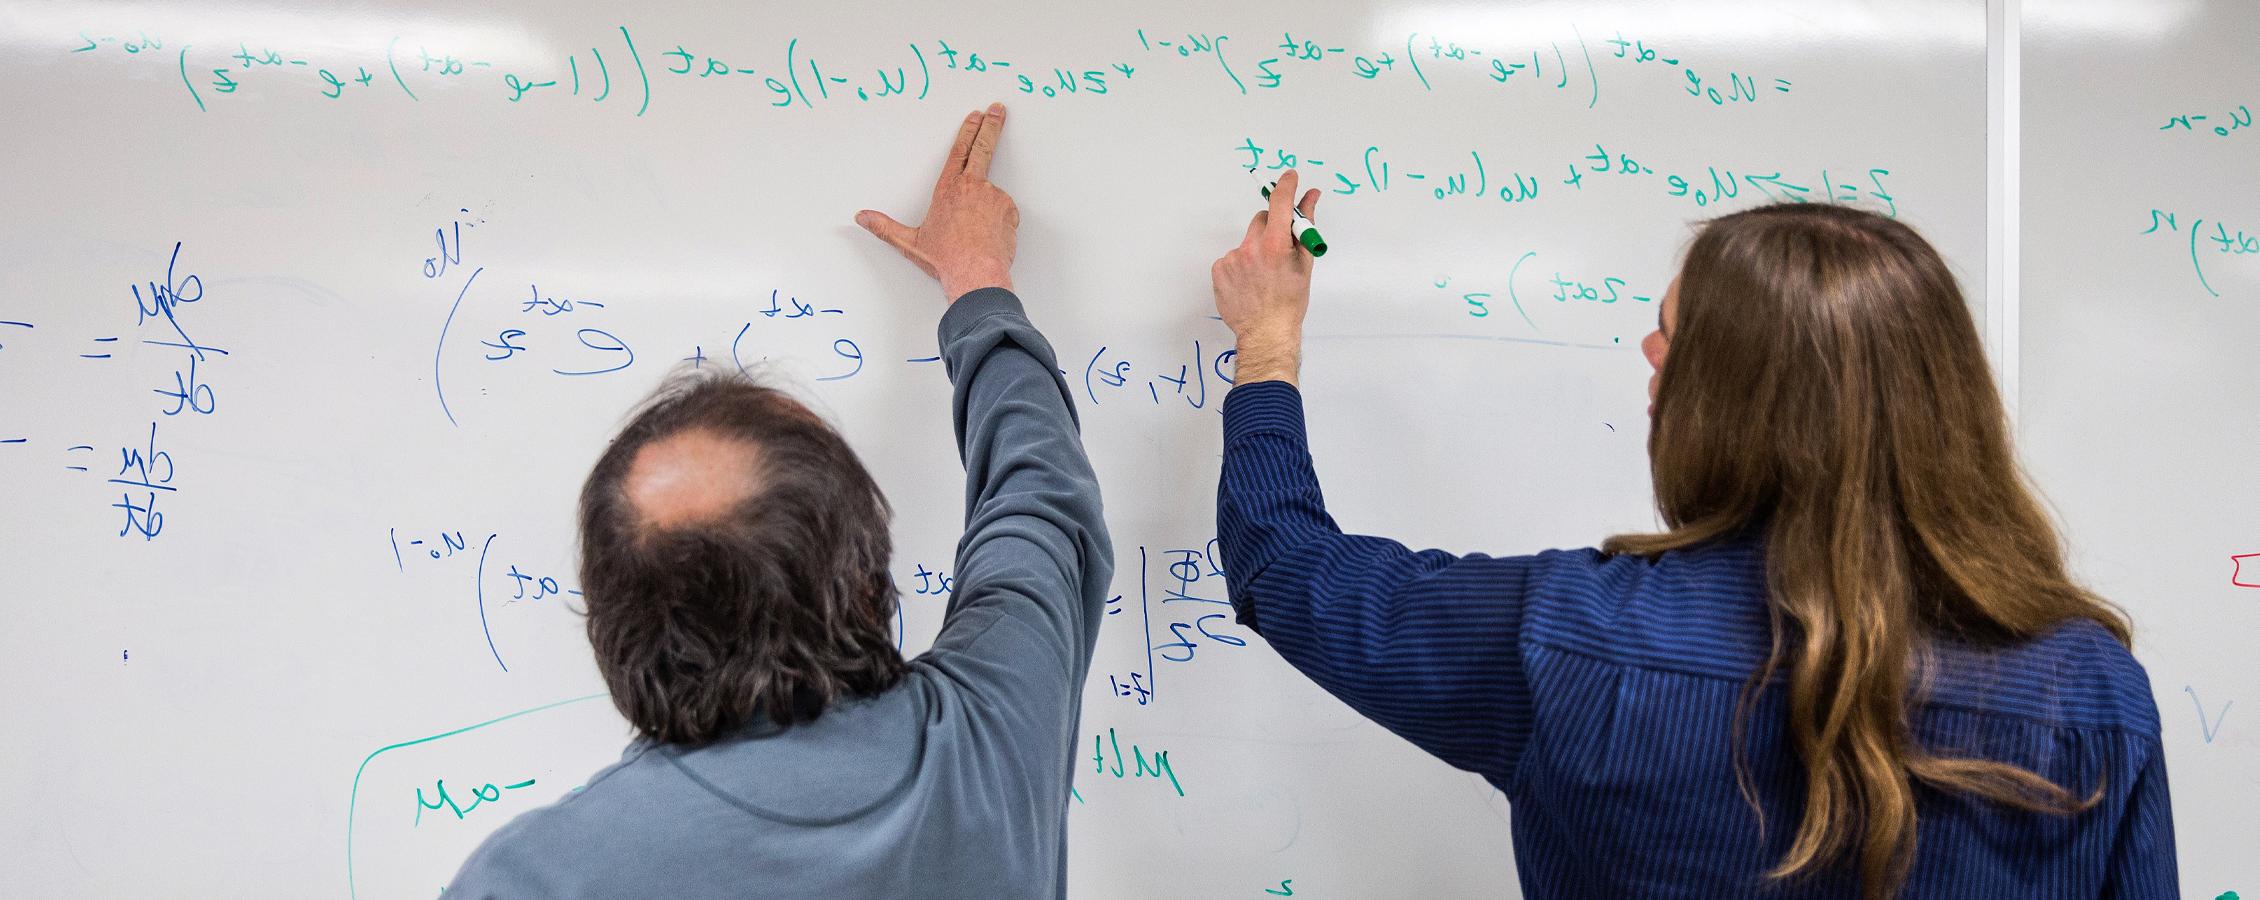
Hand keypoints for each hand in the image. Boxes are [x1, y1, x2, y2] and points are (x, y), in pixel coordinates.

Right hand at [856, 103, 1019, 301]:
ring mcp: (993, 196)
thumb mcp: (910, 242)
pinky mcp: (1009, 209)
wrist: (975, 274)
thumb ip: (885, 227)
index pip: (958, 151)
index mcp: (947, 189)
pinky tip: (990, 237)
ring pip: (994, 196)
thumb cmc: (946, 259)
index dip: (967, 131)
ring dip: (990, 209)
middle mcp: (971, 186)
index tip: (975, 116)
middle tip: (998, 109)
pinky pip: (1006, 213)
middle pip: (983, 147)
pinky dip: (1001, 222)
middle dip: (991, 125)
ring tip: (980, 233)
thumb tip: (862, 218)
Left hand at [1211, 169, 1320, 386]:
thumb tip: (1311, 198)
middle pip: (1261, 220)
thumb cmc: (1290, 302)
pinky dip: (1241, 264)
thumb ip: (1306, 225)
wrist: (1266, 332)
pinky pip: (1233, 257)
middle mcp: (1251, 248)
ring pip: (1247, 241)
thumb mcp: (1305, 262)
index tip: (1289, 177)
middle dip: (1271, 228)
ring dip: (1256, 250)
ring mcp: (1232, 259)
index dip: (1285, 186)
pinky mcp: (1219, 270)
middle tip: (1279, 251)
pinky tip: (1249, 282)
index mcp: (1275, 245)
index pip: (1279, 202)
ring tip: (1263, 275)